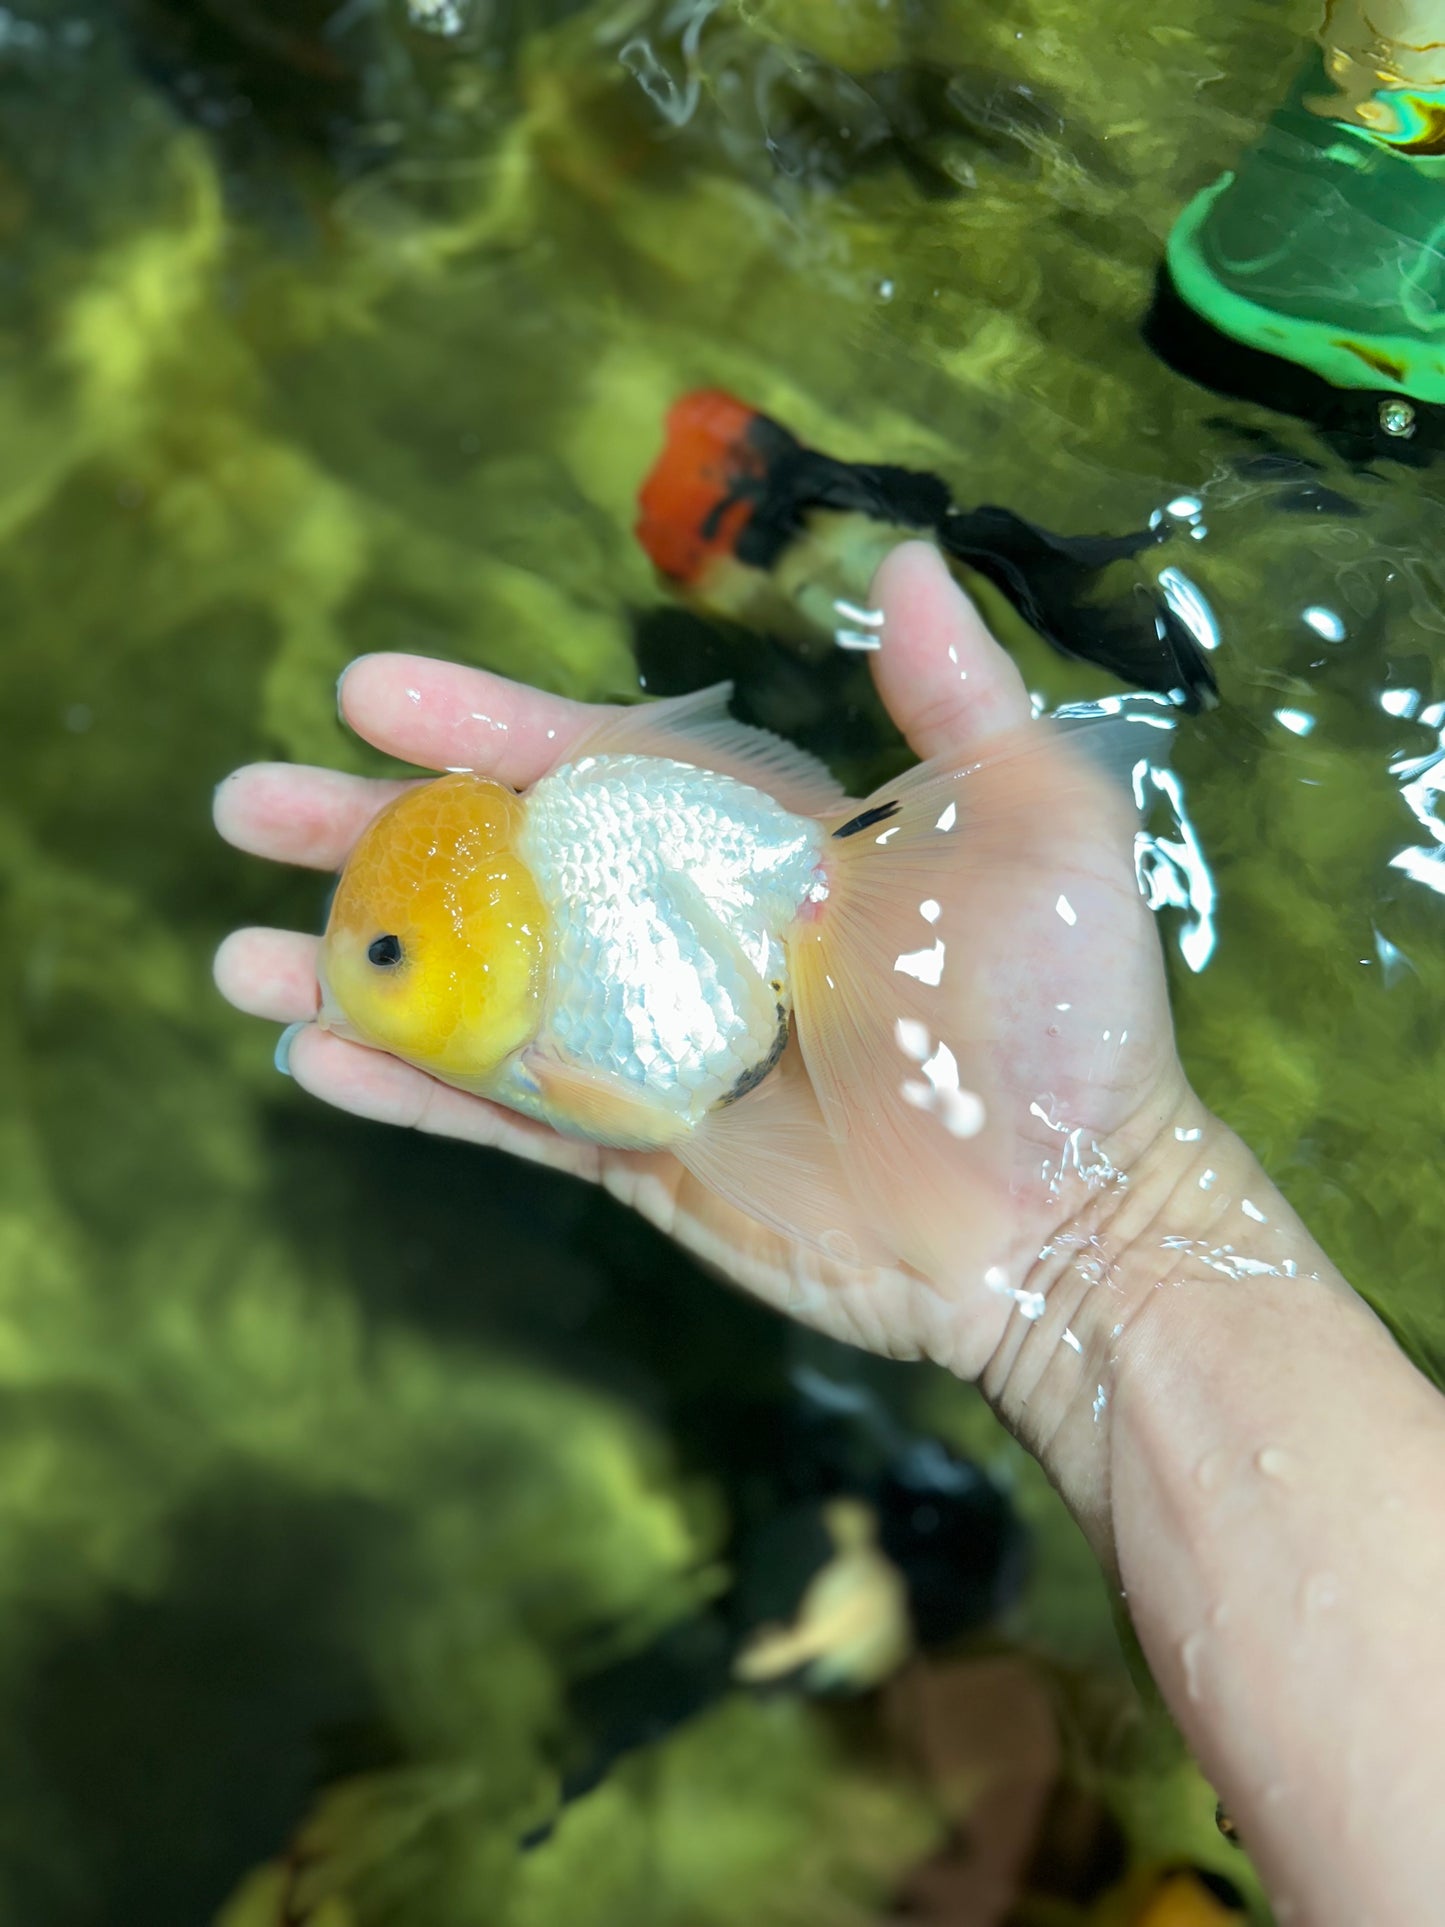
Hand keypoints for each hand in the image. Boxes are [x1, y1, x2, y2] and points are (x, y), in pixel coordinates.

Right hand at [214, 543, 1187, 1423]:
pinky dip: (410, 1093)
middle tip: (246, 805)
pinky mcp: (645, 1154)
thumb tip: (909, 553)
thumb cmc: (1064, 1024)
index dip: (483, 724)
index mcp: (763, 844)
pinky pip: (505, 1118)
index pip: (596, 764)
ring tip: (231, 957)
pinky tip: (315, 1063)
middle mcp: (691, 935)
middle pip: (503, 868)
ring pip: (479, 995)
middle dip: (374, 835)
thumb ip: (958, 700)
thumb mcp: (1039, 829)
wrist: (1069, 1226)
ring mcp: (657, 1050)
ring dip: (357, 971)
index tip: (365, 690)